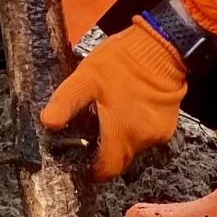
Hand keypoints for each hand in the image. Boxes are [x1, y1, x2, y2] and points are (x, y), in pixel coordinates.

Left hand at [41, 19, 186, 180]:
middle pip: (121, 159)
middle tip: (96, 127)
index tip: (86, 160)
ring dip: (123, 136)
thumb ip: (66, 102)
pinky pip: (148, 134)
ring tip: (114, 111)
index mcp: (121, 134)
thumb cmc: (123, 61)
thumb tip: (47, 123)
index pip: (107, 170)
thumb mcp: (86, 77)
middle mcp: (143, 140)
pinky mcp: (169, 124)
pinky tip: (131, 106)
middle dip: (107, 149)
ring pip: (135, 146)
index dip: (95, 170)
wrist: (162, 46)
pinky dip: (138, 126)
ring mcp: (159, 133)